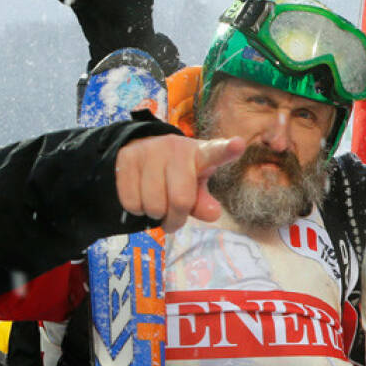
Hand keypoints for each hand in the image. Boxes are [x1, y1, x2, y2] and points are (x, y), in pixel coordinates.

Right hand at [115, 135, 246, 231]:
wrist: (143, 151)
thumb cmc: (179, 175)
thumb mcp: (196, 187)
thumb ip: (204, 203)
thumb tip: (212, 214)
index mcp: (202, 154)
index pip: (216, 153)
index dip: (228, 149)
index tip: (238, 144)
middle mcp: (176, 147)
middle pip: (180, 200)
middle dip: (176, 220)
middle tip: (173, 220)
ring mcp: (150, 150)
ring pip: (153, 205)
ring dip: (155, 216)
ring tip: (157, 206)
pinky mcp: (126, 158)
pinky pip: (131, 202)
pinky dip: (137, 210)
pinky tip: (141, 198)